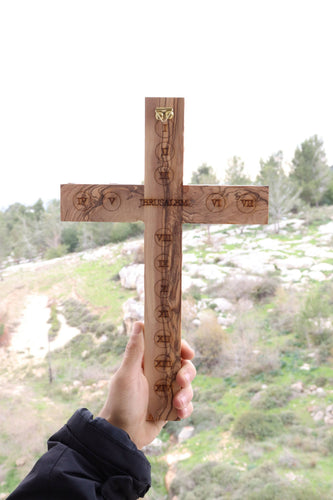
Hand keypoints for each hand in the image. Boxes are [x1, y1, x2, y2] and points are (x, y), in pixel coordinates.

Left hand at [98, 322, 195, 448]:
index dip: (180, 346)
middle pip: (183, 365)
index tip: (188, 352)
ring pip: (187, 385)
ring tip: (177, 404)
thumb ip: (134, 351)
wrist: (121, 437)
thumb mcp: (126, 376)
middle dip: (188, 372)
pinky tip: (179, 413)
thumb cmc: (120, 403)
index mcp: (147, 363)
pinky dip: (187, 408)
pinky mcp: (170, 408)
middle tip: (182, 380)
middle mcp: (157, 375)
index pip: (168, 347)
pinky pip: (187, 404)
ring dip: (187, 393)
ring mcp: (165, 392)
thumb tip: (138, 323)